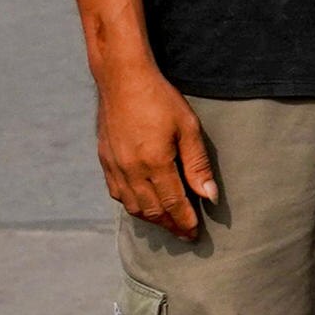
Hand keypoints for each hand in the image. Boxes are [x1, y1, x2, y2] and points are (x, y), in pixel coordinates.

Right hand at [96, 59, 219, 234]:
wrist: (122, 80)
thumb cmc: (161, 99)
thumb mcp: (188, 128)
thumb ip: (198, 165)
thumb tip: (209, 197)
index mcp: (154, 163)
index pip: (172, 203)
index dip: (184, 221)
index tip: (194, 234)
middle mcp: (131, 170)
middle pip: (152, 209)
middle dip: (170, 225)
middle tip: (184, 234)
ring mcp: (115, 166)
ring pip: (132, 205)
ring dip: (151, 218)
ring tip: (167, 223)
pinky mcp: (104, 160)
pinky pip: (117, 193)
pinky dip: (132, 205)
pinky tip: (143, 205)